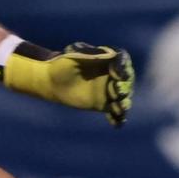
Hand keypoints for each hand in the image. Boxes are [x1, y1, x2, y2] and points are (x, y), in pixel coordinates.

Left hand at [0, 42, 133, 126]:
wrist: (52, 82)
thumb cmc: (62, 65)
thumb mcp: (73, 55)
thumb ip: (90, 53)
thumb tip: (108, 53)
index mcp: (107, 59)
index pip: (122, 61)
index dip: (123, 67)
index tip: (118, 74)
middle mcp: (112, 75)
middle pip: (127, 80)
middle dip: (125, 86)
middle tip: (116, 90)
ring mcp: (109, 90)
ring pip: (123, 97)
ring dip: (124, 103)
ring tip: (119, 107)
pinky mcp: (104, 105)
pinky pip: (115, 112)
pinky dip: (118, 118)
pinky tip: (117, 124)